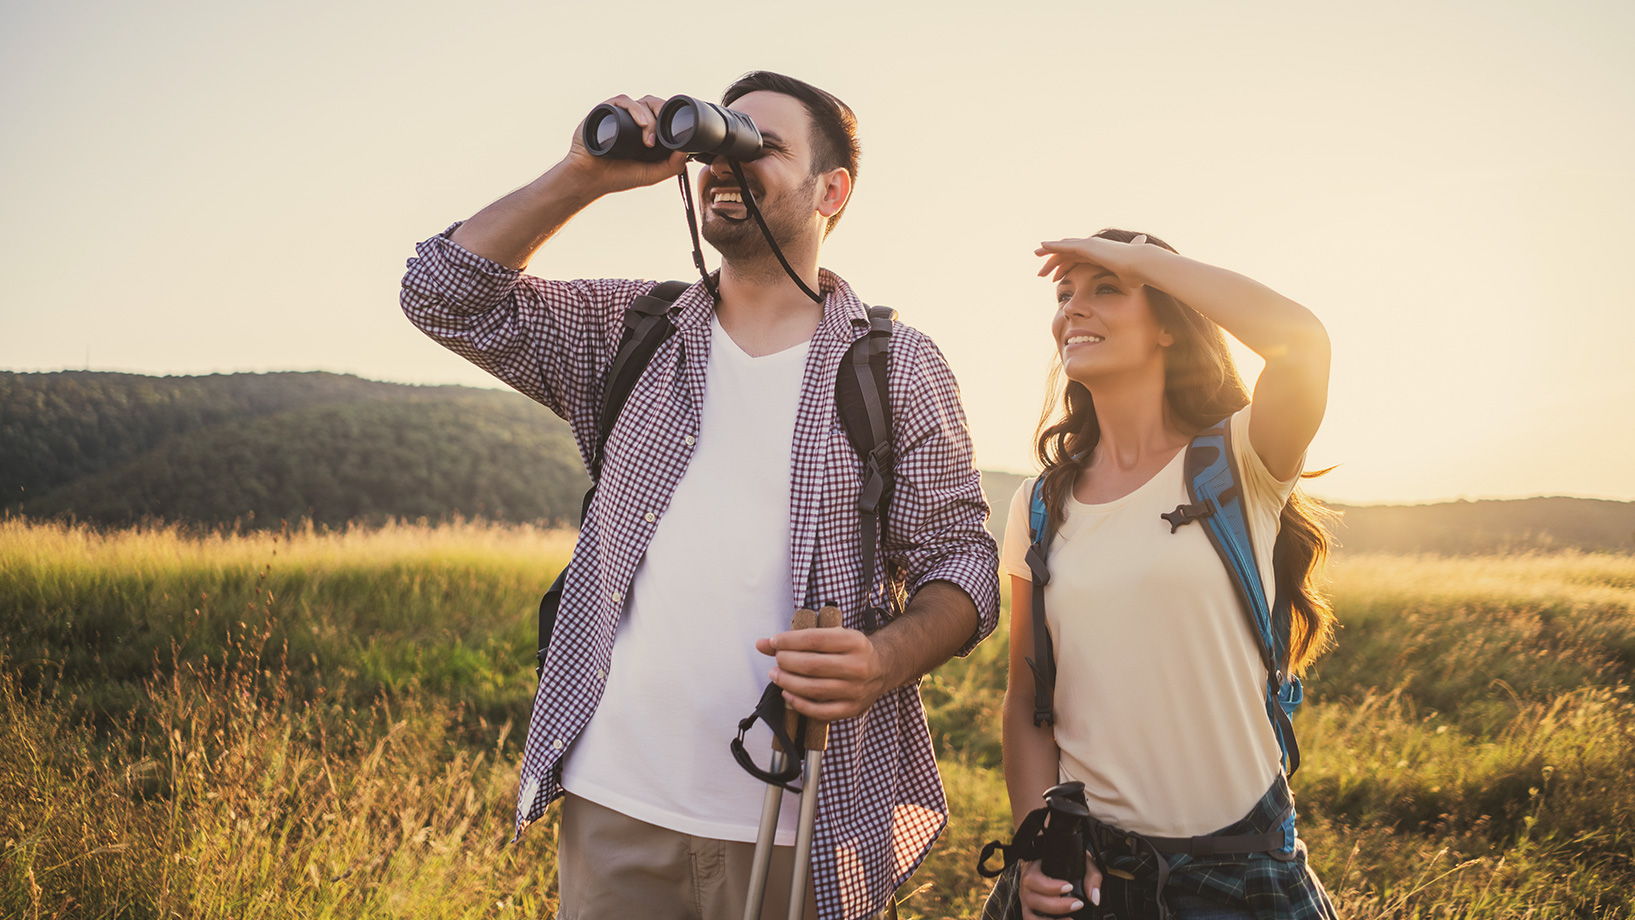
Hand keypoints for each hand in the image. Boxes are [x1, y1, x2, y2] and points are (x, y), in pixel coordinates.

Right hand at [563, 94, 688, 195]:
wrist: (589, 178)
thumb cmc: (618, 176)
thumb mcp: (651, 174)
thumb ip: (672, 166)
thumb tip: (688, 150)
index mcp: (648, 130)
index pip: (665, 115)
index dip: (675, 118)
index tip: (680, 132)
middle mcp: (635, 119)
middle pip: (657, 105)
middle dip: (664, 116)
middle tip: (664, 136)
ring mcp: (621, 113)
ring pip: (643, 102)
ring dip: (651, 118)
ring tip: (648, 140)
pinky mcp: (607, 110)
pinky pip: (624, 101)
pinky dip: (635, 109)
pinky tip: (641, 123)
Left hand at [756, 627, 887, 721]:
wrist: (882, 668)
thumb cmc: (851, 651)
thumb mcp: (833, 636)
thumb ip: (798, 639)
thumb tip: (762, 644)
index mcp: (854, 642)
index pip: (814, 639)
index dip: (788, 641)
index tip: (774, 642)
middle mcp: (858, 666)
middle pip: (812, 665)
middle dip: (786, 661)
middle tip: (777, 659)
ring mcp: (855, 690)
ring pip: (813, 689)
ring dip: (788, 682)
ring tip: (776, 675)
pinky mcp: (852, 709)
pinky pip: (820, 711)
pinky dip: (799, 703)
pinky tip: (788, 693)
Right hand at [1018, 857, 1102, 919]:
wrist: (1058, 867)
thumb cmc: (1067, 864)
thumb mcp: (1081, 863)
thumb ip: (1091, 877)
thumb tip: (1094, 898)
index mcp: (1033, 869)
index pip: (1033, 878)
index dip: (1050, 886)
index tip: (1069, 887)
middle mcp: (1026, 886)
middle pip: (1033, 899)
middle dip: (1057, 905)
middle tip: (1078, 904)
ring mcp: (1026, 902)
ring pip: (1030, 915)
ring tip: (1071, 919)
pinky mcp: (1030, 913)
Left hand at [1035, 234, 1152, 284]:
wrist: (1141, 266)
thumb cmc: (1136, 277)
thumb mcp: (1125, 284)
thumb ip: (1121, 286)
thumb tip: (1126, 296)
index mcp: (1099, 257)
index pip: (1077, 261)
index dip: (1064, 268)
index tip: (1054, 279)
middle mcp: (1094, 249)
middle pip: (1067, 254)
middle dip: (1054, 262)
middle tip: (1042, 273)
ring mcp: (1090, 246)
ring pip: (1063, 248)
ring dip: (1049, 254)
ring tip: (1036, 258)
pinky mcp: (1088, 246)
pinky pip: (1065, 246)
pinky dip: (1053, 246)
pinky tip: (1041, 248)